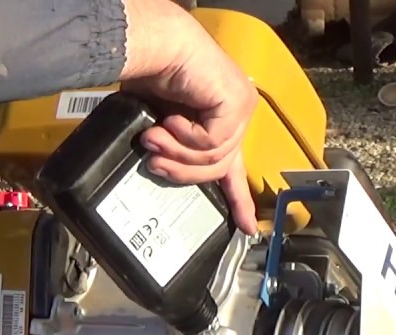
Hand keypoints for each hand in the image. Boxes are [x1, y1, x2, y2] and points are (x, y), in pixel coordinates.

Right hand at [119, 0, 258, 234]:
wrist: (152, 47)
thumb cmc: (150, 76)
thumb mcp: (160, 126)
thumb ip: (171, 149)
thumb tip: (165, 170)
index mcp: (221, 120)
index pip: (234, 165)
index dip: (239, 198)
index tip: (246, 226)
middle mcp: (236, 113)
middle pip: (220, 167)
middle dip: (183, 171)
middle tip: (154, 162)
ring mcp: (240, 107)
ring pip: (215, 159)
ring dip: (177, 154)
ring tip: (152, 139)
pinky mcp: (236, 103)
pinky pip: (213, 144)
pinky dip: (186, 137)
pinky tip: (170, 120)